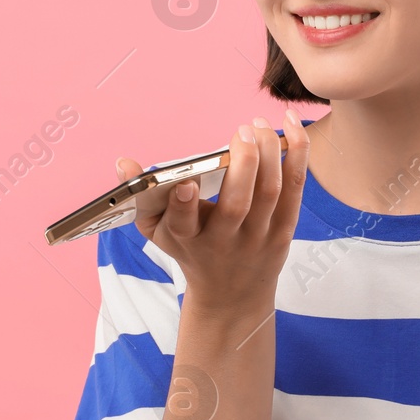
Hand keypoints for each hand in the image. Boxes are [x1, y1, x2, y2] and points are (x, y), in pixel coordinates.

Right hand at [116, 111, 309, 314]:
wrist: (231, 294)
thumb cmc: (192, 251)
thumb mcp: (159, 232)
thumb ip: (139, 198)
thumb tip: (123, 163)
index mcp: (189, 239)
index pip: (184, 224)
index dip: (184, 205)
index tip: (186, 182)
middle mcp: (225, 241)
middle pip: (237, 204)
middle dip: (242, 164)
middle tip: (242, 131)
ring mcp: (257, 238)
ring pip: (269, 192)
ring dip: (270, 152)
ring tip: (262, 124)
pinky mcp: (284, 231)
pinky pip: (294, 189)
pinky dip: (296, 155)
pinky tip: (294, 127)